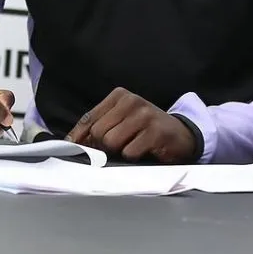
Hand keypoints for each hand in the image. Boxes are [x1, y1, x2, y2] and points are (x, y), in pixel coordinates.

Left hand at [66, 87, 197, 163]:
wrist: (182, 135)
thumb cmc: (146, 129)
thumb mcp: (122, 120)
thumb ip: (99, 126)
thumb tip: (73, 142)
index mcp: (119, 96)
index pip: (89, 117)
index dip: (78, 135)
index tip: (70, 147)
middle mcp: (131, 101)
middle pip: (99, 132)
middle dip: (102, 146)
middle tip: (114, 150)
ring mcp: (144, 116)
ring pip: (112, 142)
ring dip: (118, 152)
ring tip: (131, 148)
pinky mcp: (155, 132)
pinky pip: (130, 152)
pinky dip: (133, 157)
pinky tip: (144, 151)